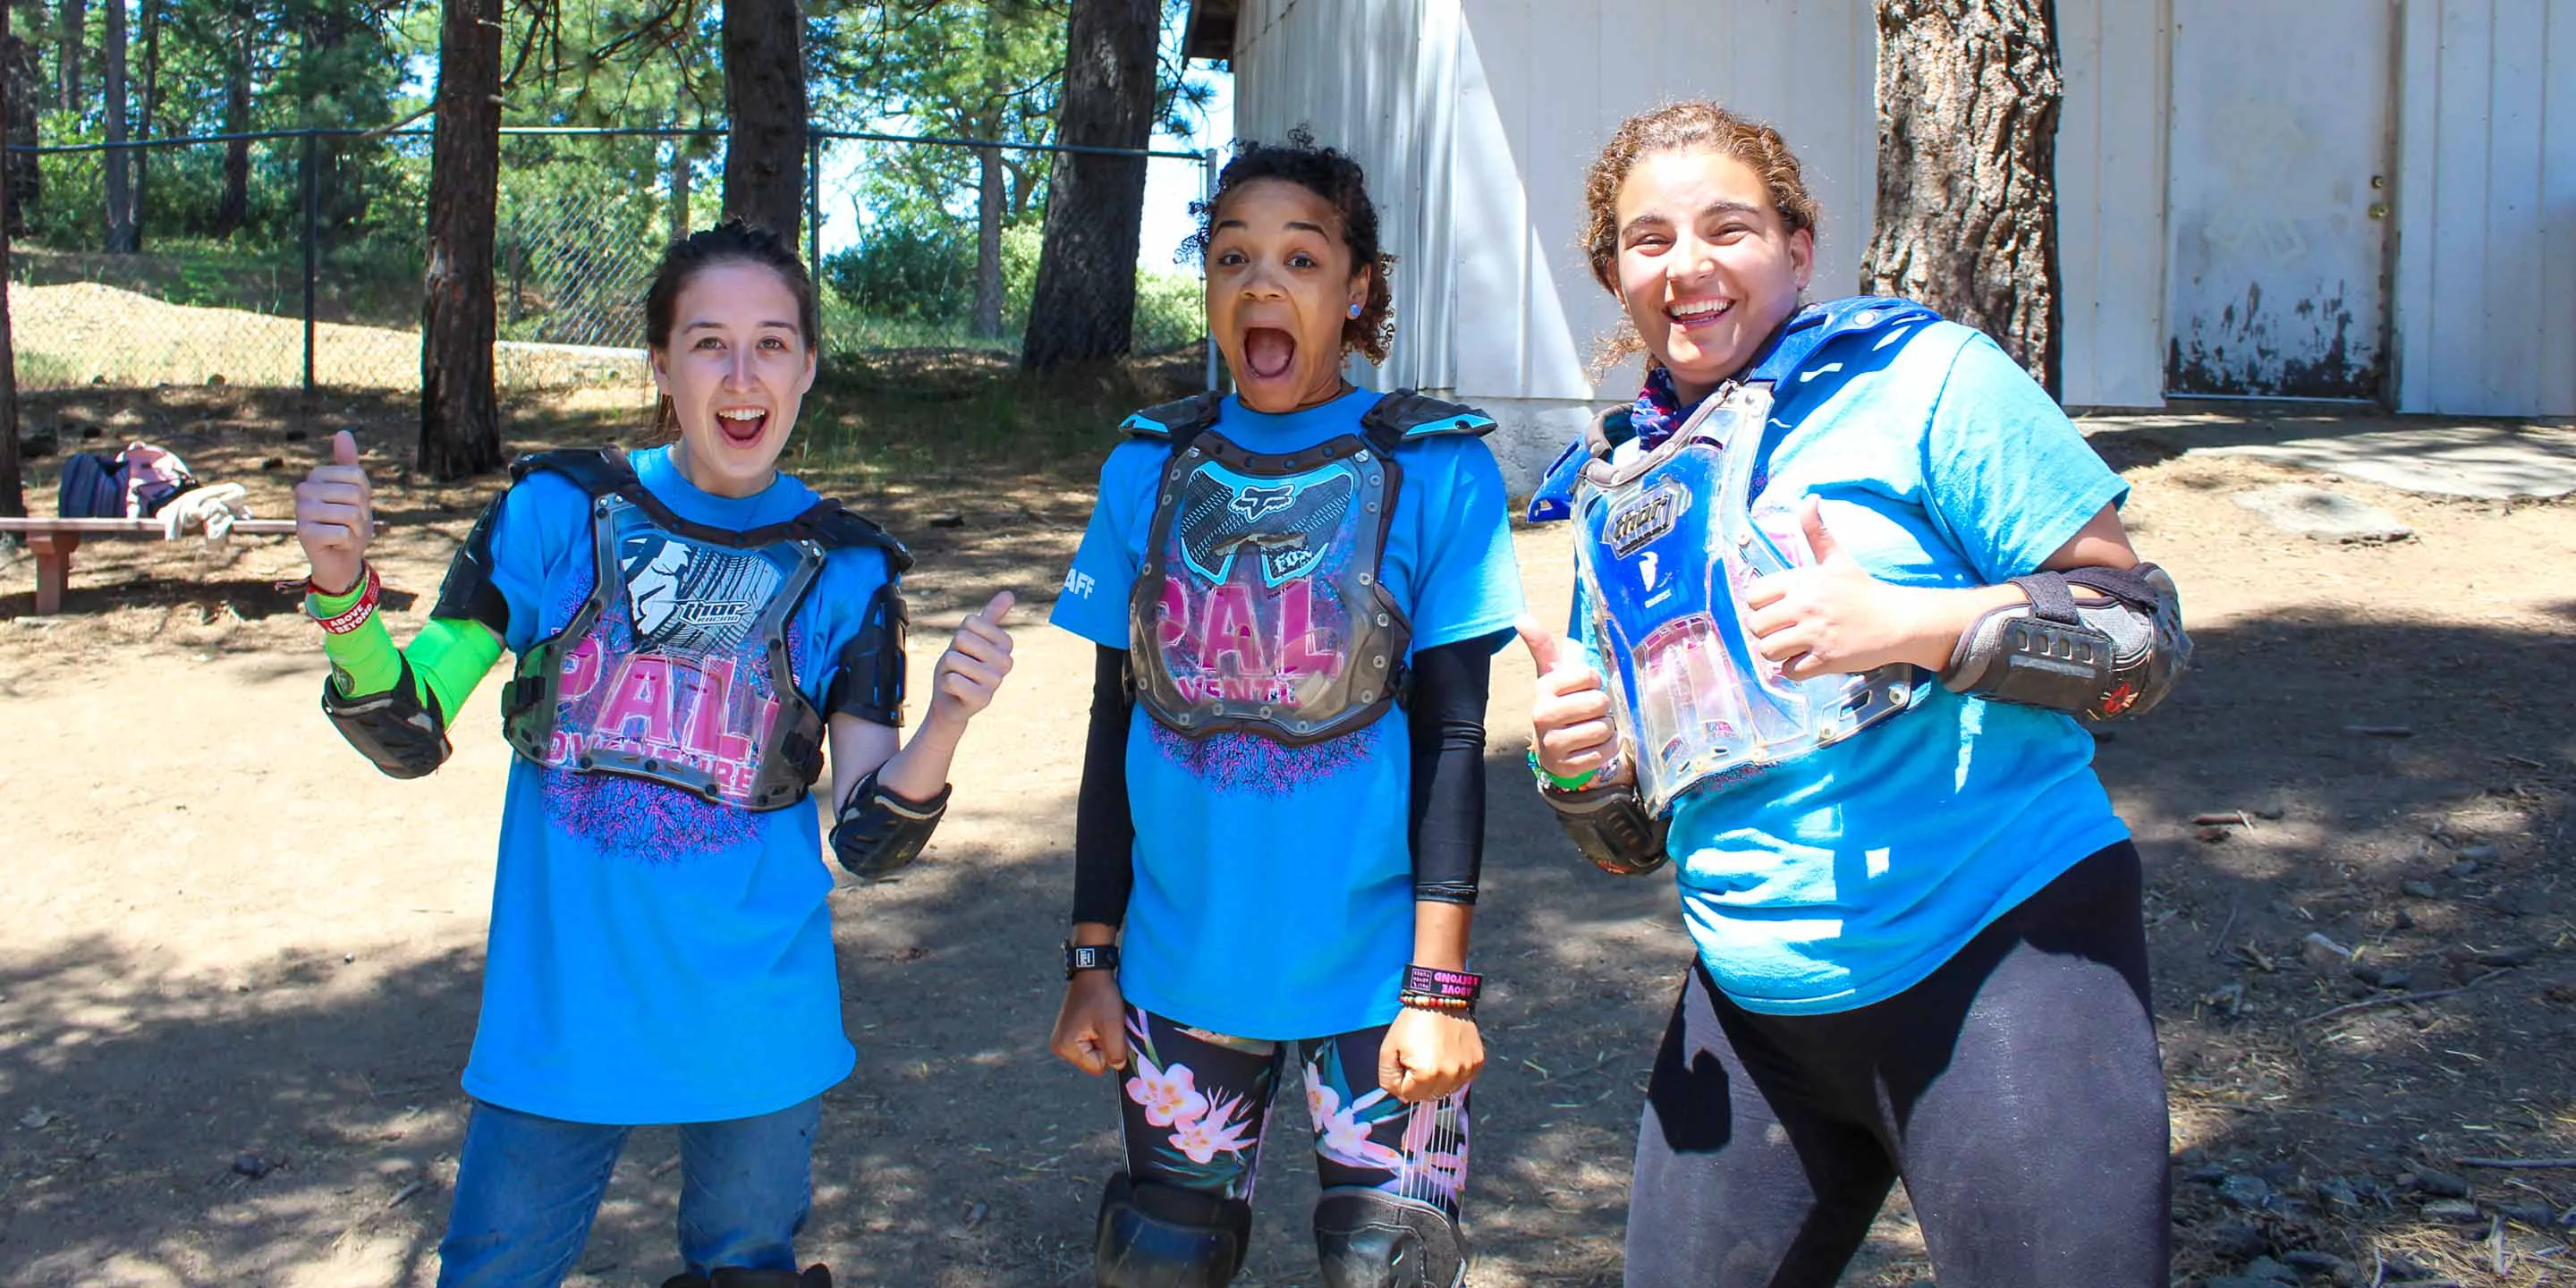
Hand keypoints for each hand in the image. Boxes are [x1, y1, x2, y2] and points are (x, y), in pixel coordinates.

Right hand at [293, 430, 372, 594]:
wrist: (340, 559)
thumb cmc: (349, 524)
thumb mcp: (356, 492)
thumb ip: (348, 463)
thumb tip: (342, 432)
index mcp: (316, 477)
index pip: (357, 476)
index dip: (365, 496)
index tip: (355, 507)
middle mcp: (303, 490)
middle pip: (354, 494)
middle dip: (362, 514)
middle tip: (350, 525)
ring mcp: (301, 511)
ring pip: (350, 514)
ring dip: (356, 530)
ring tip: (344, 534)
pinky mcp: (303, 533)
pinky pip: (343, 532)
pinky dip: (348, 542)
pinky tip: (336, 545)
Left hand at [927, 590, 1016, 728]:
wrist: (951, 700)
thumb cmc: (962, 665)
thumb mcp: (973, 637)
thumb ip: (991, 615)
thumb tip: (1009, 594)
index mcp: (1006, 643)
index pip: (971, 622)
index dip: (960, 635)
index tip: (966, 650)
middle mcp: (1006, 662)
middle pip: (962, 638)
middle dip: (953, 652)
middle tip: (960, 665)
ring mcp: (996, 682)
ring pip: (954, 659)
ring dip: (948, 669)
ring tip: (958, 678)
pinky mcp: (983, 699)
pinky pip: (952, 680)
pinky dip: (946, 684)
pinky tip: (956, 691)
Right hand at [1049, 970, 1129, 1075]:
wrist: (1091, 973)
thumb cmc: (1101, 996)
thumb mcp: (1113, 1025)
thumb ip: (1116, 1052)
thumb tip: (1118, 1066)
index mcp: (1065, 1047)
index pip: (1099, 1067)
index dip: (1110, 1050)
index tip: (1107, 1027)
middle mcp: (1058, 1048)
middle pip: (1094, 1062)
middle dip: (1105, 1045)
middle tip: (1104, 1023)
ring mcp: (1061, 1041)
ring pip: (1093, 1053)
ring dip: (1102, 1039)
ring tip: (1100, 1019)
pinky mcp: (1067, 1034)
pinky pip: (1089, 1045)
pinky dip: (1097, 1035)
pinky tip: (1096, 1019)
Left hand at [1379, 1005, 1481, 1102]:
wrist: (1439, 999)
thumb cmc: (1412, 1023)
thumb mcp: (1388, 1050)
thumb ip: (1388, 1079)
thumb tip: (1401, 1096)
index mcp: (1426, 1074)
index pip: (1409, 1096)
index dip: (1403, 1081)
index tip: (1405, 1063)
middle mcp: (1450, 1075)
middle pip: (1429, 1096)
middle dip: (1419, 1083)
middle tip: (1418, 1059)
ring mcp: (1466, 1069)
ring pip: (1447, 1090)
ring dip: (1438, 1080)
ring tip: (1434, 1056)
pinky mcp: (1477, 1062)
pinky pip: (1462, 1080)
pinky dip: (1454, 1073)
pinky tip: (1447, 1055)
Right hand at [1517, 617, 1619, 782]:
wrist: (1552, 750)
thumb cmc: (1559, 703)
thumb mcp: (1552, 675)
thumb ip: (1541, 645)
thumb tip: (1520, 617)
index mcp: (1544, 688)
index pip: (1589, 675)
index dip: (1594, 682)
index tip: (1584, 688)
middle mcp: (1543, 714)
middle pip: (1599, 702)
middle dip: (1602, 707)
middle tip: (1589, 712)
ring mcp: (1553, 743)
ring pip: (1604, 728)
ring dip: (1607, 729)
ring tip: (1591, 729)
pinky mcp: (1565, 766)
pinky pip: (1605, 752)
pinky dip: (1608, 748)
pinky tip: (1593, 746)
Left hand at [1742, 498, 1934, 679]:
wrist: (1897, 620)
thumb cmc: (1863, 591)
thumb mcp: (1837, 558)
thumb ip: (1816, 531)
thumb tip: (1809, 498)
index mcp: (1801, 581)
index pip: (1752, 596)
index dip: (1760, 606)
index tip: (1775, 609)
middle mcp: (1804, 606)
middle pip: (1755, 626)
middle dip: (1766, 631)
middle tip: (1784, 631)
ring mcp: (1814, 634)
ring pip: (1767, 650)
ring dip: (1777, 653)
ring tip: (1793, 646)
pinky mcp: (1825, 659)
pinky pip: (1789, 671)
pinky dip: (1793, 670)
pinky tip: (1806, 660)